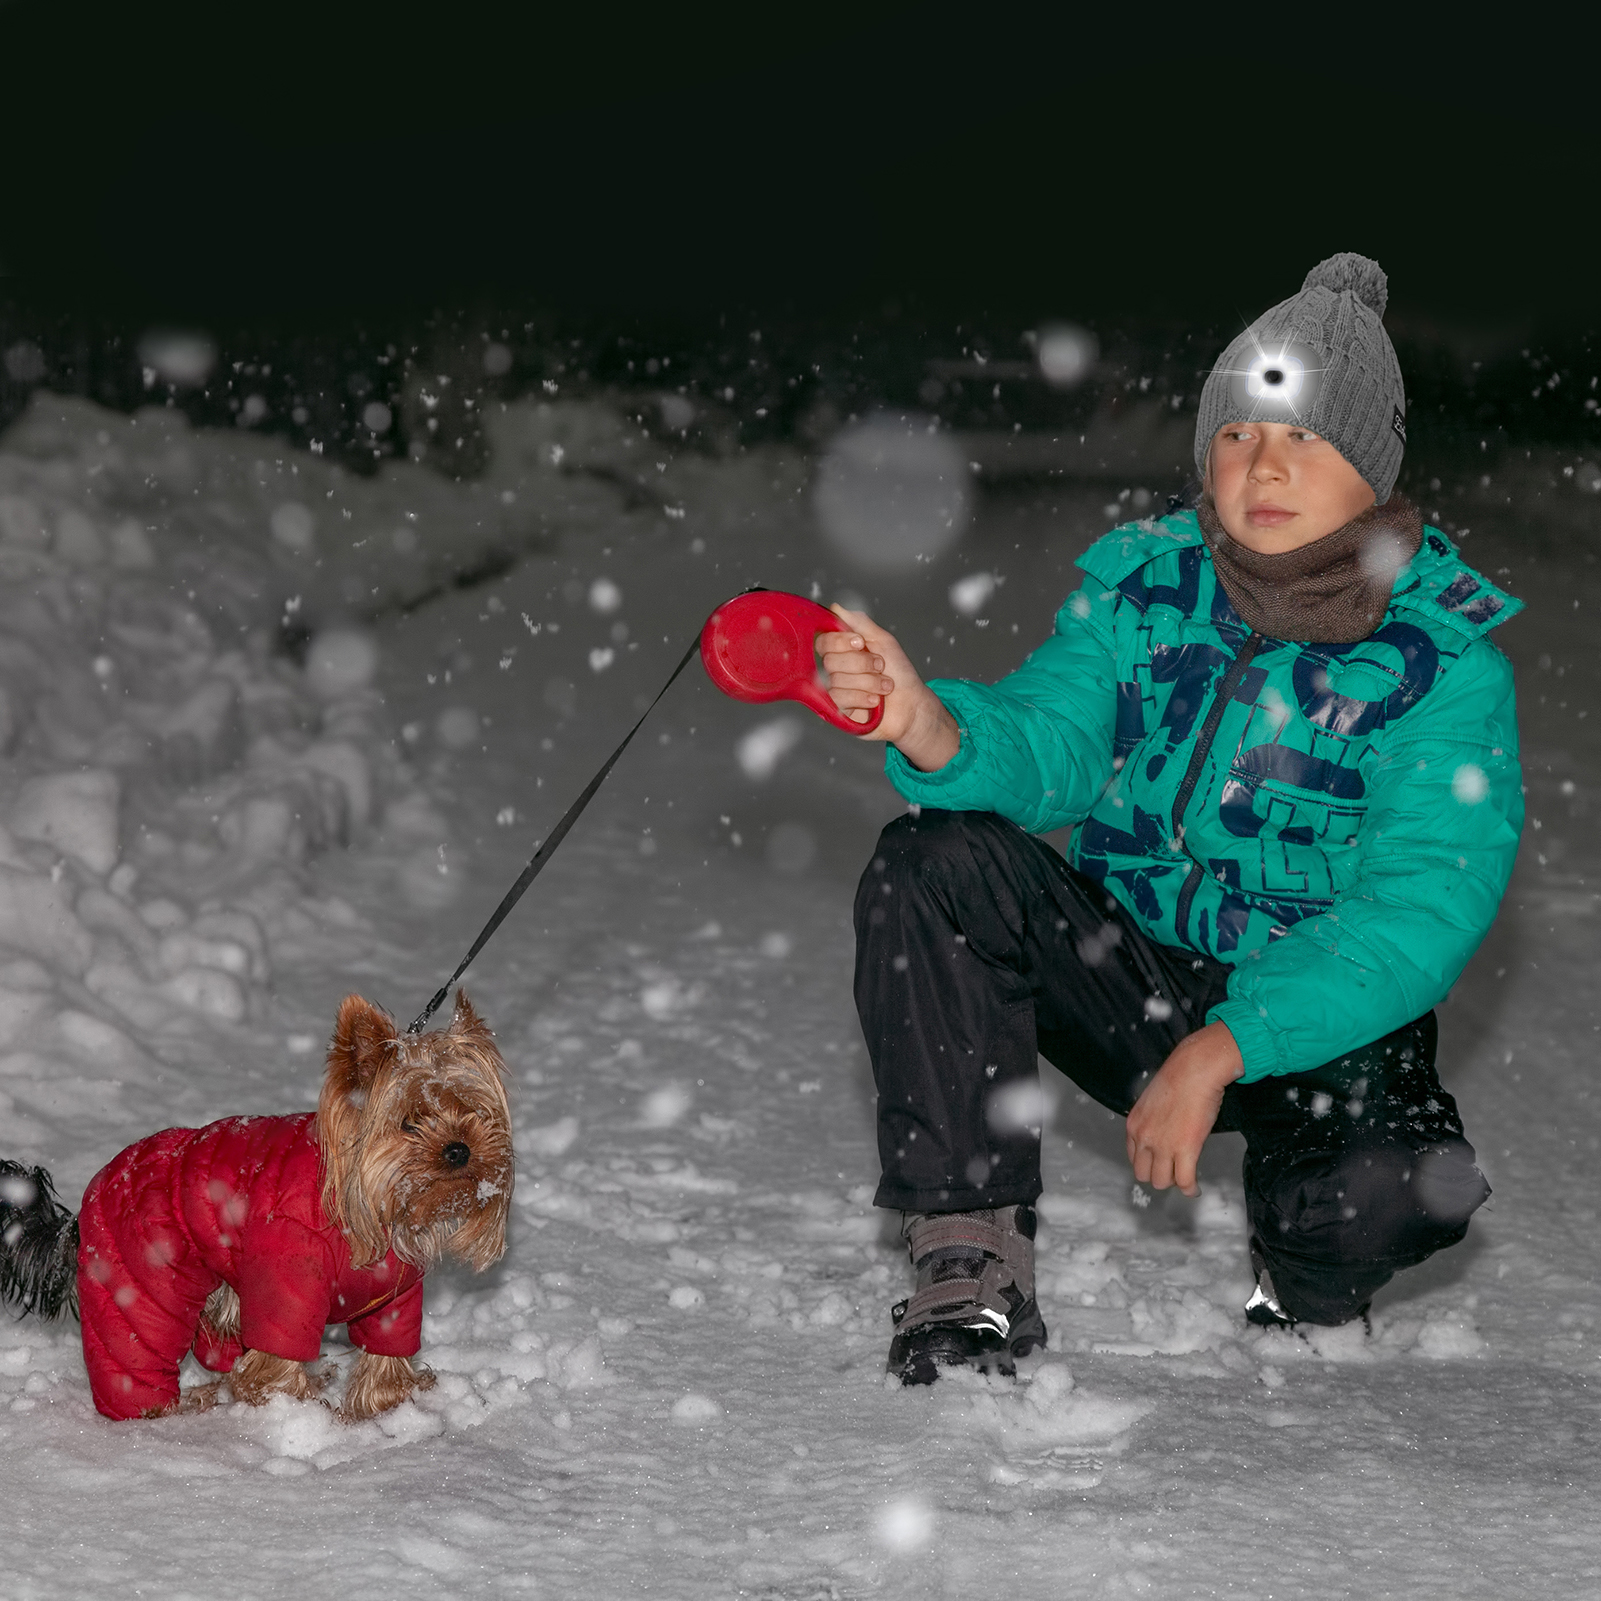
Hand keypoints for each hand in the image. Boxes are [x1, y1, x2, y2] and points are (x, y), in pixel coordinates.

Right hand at [815, 604, 959, 772]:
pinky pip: (839, 698)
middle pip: (830, 660)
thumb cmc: (899, 672)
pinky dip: (863, 697)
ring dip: (869, 682)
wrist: (912, 703)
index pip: (823, 641)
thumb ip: (859, 623)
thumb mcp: (883, 641)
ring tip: (884, 686)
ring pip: (837, 680)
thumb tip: (835, 608)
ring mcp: (835, 691)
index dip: (839, 641)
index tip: (860, 642)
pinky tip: (875, 700)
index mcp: (843, 651)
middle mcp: (835, 670)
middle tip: (881, 666)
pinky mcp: (838, 711)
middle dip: (862, 663)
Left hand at [1124, 1022, 1243, 1197]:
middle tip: (1174, 1171)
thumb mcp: (1153, 1101)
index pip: (1133, 1158)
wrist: (1195, 1070)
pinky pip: (1184, 1181)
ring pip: (1162, 1181)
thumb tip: (1162, 1131)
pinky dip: (1190, 1189)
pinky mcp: (1185, 1150)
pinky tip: (1195, 1188)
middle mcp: (1144, 1138)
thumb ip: (1152, 1120)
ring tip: (1185, 1179)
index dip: (1148, 1163)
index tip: (1159, 1164)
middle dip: (1159, 1175)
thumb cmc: (1179, 1079)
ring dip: (1174, 1182)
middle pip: (1144, 1174)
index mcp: (1134, 1125)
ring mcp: (1163, 1146)